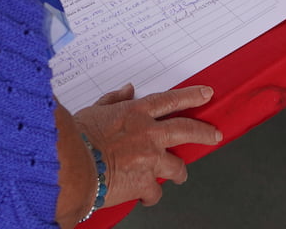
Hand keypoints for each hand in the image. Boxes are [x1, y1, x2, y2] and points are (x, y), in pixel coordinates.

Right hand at [74, 84, 221, 208]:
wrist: (71, 166)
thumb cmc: (75, 138)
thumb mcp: (94, 110)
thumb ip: (113, 100)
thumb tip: (126, 90)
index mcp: (136, 112)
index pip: (171, 100)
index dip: (191, 96)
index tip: (206, 94)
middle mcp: (149, 133)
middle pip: (187, 129)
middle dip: (204, 132)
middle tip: (214, 135)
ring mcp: (150, 159)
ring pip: (178, 167)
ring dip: (178, 172)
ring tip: (179, 176)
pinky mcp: (145, 183)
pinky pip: (155, 191)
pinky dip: (150, 195)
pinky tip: (145, 196)